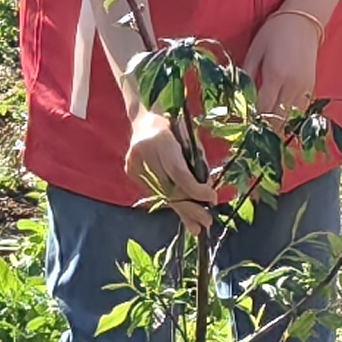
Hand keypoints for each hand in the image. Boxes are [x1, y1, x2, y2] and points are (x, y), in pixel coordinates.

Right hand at [123, 82, 213, 230]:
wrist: (144, 115)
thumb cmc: (174, 124)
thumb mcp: (189, 139)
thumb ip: (197, 164)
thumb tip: (206, 194)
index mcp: (162, 139)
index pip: (179, 172)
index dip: (196, 190)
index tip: (212, 199)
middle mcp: (144, 152)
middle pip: (168, 188)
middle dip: (189, 208)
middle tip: (205, 223)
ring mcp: (134, 162)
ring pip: (160, 193)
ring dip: (180, 210)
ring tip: (195, 225)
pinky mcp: (130, 169)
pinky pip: (153, 190)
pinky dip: (169, 199)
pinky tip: (181, 210)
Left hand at [243, 2, 325, 120]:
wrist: (304, 21)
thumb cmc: (274, 32)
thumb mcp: (255, 50)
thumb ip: (247, 74)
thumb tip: (238, 96)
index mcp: (276, 75)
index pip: (263, 108)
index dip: (252, 120)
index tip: (242, 127)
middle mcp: (292, 85)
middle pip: (277, 118)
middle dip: (264, 128)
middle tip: (252, 134)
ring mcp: (304, 88)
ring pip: (290, 118)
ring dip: (277, 124)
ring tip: (264, 130)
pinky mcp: (311, 87)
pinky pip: (300, 110)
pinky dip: (288, 116)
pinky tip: (278, 118)